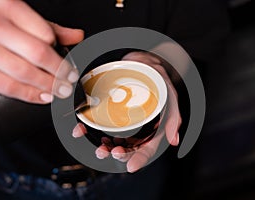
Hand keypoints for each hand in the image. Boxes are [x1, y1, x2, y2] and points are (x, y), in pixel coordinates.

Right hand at [0, 0, 83, 103]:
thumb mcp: (17, 15)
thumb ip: (47, 26)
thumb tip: (77, 36)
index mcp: (8, 7)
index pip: (45, 33)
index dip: (59, 51)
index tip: (69, 63)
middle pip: (38, 54)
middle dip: (60, 72)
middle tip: (70, 81)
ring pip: (24, 72)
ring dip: (48, 85)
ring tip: (61, 91)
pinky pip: (6, 86)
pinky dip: (28, 94)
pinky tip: (42, 96)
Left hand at [73, 51, 180, 172]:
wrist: (141, 61)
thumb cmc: (157, 79)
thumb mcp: (170, 95)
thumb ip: (173, 117)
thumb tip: (174, 140)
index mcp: (151, 128)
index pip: (147, 148)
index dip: (140, 159)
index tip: (131, 166)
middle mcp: (135, 127)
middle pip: (128, 147)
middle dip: (119, 154)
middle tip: (112, 152)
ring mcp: (121, 120)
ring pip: (112, 140)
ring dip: (103, 147)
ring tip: (99, 149)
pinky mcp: (107, 111)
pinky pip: (96, 123)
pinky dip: (87, 129)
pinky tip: (80, 131)